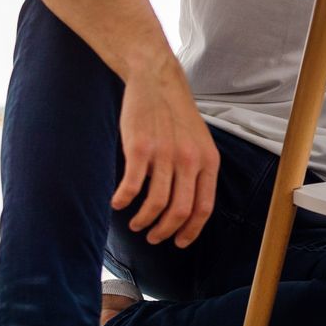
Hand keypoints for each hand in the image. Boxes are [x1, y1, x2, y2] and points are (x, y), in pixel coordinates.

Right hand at [110, 58, 219, 247]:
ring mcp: (165, 154)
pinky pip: (132, 185)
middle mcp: (189, 160)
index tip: (179, 243)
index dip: (191, 230)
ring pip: (156, 204)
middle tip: (152, 237)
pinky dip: (123, 200)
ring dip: (143, 220)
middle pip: (180, 211)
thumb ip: (197, 171)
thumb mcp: (199, 143)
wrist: (157, 82)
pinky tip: (117, 203)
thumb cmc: (176, 117)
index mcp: (207, 161)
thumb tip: (189, 207)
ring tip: (135, 224)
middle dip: (165, 231)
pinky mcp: (140, 147)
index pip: (204, 208)